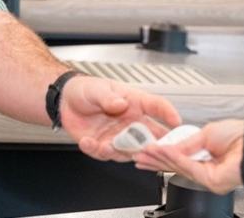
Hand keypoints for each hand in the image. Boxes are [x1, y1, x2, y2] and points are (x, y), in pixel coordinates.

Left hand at [60, 76, 181, 161]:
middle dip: (154, 146)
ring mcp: (119, 137)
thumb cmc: (87, 90)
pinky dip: (97, 151)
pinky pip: (105, 154)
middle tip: (149, 149)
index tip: (176, 121)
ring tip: (106, 146)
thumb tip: (120, 103)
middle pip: (151, 137)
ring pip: (129, 152)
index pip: (156, 107)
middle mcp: (131, 123)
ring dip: (120, 151)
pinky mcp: (104, 146)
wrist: (67, 101)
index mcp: (135, 104)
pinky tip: (88, 143)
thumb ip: (108, 97)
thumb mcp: (97, 88)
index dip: (168, 113)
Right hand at [133, 118, 243, 193]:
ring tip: (145, 152)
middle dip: (155, 160)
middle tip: (138, 156)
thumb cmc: (240, 136)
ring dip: (160, 158)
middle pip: (175, 166)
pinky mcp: (210, 181)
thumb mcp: (205, 133)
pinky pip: (187, 167)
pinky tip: (161, 150)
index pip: (178, 159)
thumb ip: (186, 143)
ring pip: (178, 168)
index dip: (161, 155)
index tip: (147, 150)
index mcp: (204, 157)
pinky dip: (173, 157)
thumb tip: (170, 147)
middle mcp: (205, 169)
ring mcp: (207, 178)